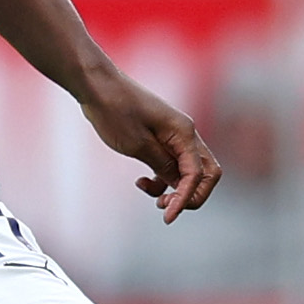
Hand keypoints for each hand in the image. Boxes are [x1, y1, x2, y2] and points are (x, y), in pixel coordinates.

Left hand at [79, 69, 220, 223]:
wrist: (97, 86)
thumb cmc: (115, 111)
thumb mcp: (138, 145)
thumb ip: (163, 166)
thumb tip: (181, 184)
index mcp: (184, 133)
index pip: (197, 174)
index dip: (186, 199)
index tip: (167, 217)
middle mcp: (185, 133)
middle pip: (205, 173)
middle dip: (191, 195)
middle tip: (167, 208)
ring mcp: (174, 135)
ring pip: (188, 171)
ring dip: (175, 189)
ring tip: (150, 195)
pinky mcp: (160, 138)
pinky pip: (171, 165)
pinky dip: (161, 178)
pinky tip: (141, 182)